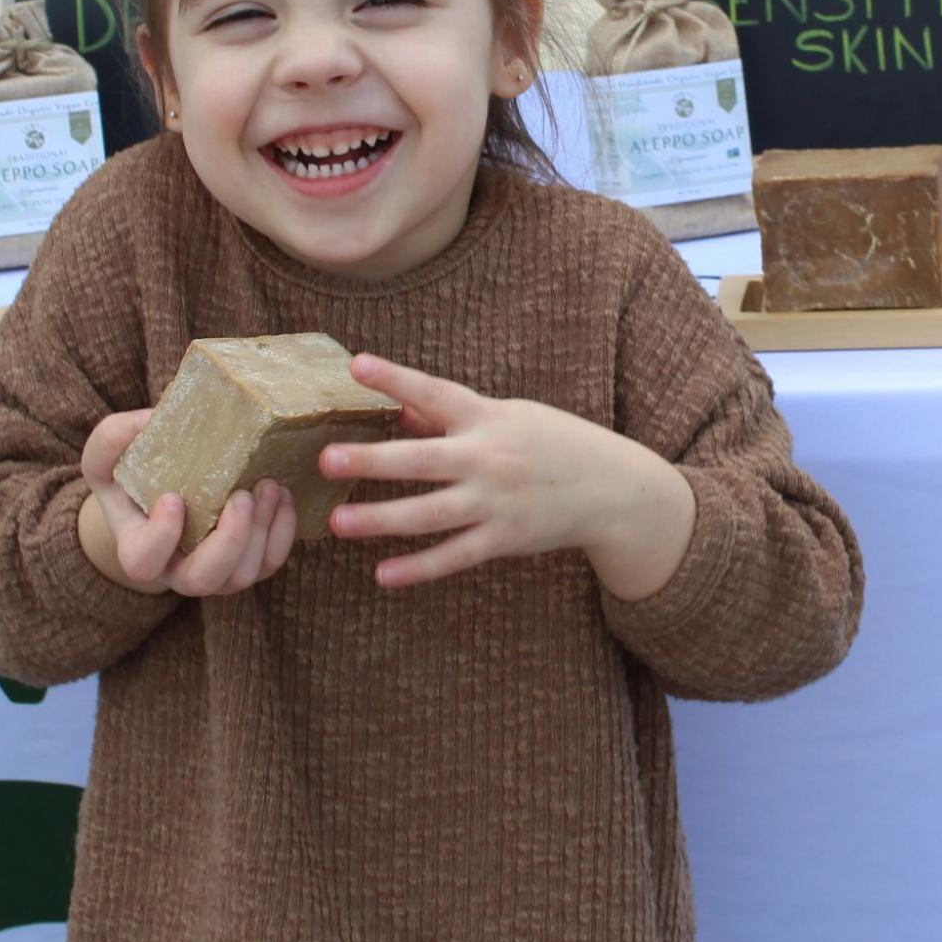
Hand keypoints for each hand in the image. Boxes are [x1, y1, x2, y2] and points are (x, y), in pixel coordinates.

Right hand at [80, 408, 297, 597]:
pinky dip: (282, 533)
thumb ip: (113, 438)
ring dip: (261, 532)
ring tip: (268, 486)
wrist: (160, 491)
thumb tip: (148, 420)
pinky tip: (282, 496)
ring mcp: (215, 571)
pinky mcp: (246, 563)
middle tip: (240, 497)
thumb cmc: (130, 476)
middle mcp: (177, 569)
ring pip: (241, 575)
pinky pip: (269, 563)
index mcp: (140, 548)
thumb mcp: (107, 456)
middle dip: (228, 541)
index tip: (174, 498)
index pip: (143, 562)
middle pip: (202, 580)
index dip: (161, 537)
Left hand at [321, 353, 693, 591]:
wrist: (614, 489)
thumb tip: (399, 408)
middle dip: (372, 460)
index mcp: (487, 417)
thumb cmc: (553, 443)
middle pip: (421, 460)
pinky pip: (454, 556)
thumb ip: (451, 417)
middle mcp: (488, 458)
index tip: (357, 366)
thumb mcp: (507, 416)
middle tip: (327, 460)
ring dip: (381, 519)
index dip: (396, 379)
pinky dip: (419, 569)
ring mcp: (495, 502)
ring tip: (338, 523)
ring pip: (429, 515)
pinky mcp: (504, 539)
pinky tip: (383, 575)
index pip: (435, 393)